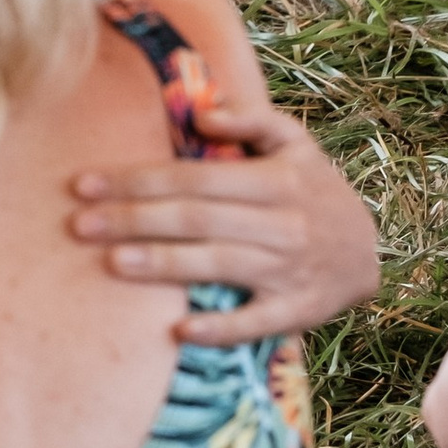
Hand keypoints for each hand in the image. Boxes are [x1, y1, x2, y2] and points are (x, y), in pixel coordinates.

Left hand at [69, 95, 377, 342]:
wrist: (369, 251)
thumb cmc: (314, 188)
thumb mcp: (295, 142)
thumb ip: (250, 119)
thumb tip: (200, 115)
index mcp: (275, 179)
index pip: (194, 178)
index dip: (139, 179)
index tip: (86, 183)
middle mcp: (281, 223)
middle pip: (196, 219)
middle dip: (134, 219)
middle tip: (79, 224)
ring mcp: (288, 271)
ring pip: (217, 265)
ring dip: (163, 265)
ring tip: (111, 262)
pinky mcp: (296, 311)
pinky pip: (255, 322)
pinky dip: (219, 328)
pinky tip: (178, 332)